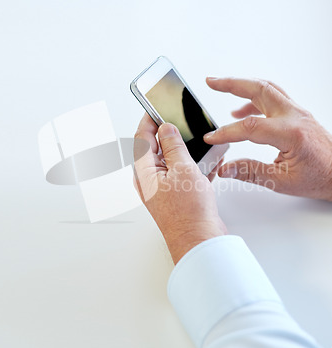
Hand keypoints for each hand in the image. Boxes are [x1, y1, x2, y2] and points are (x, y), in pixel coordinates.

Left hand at [134, 114, 226, 263]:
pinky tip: (206, 162)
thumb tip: (166, 128)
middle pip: (155, 148)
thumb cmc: (189, 214)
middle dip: (168, 133)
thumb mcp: (183, 169)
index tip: (156, 106)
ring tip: (197, 141)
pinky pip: (181, 173)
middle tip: (179, 121)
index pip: (142, 137)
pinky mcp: (175, 196)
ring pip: (170, 160)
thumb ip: (173, 145)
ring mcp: (162, 189)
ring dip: (183, 150)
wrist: (199, 241)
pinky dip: (191, 165)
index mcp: (145, 172)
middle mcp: (150, 180)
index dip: (149, 119)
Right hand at [203, 77, 331, 200]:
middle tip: (211, 82)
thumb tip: (226, 168)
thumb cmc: (320, 178)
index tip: (212, 139)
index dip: (227, 132)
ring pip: (266, 88)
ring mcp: (298, 112)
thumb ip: (251, 172)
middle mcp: (295, 117)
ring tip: (221, 86)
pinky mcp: (297, 114)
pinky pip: (273, 97)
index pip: (251, 127)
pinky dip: (253, 98)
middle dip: (231, 84)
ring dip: (242, 85)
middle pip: (259, 89)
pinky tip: (240, 110)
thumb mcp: (283, 182)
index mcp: (292, 133)